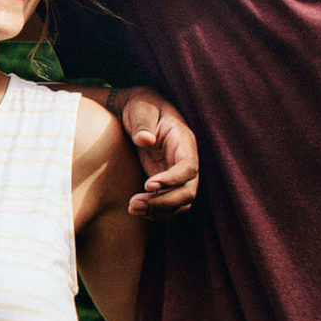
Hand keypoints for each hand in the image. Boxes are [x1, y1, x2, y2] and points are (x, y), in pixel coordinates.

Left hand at [116, 87, 198, 216]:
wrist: (138, 112)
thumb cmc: (141, 107)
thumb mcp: (141, 110)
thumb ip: (143, 123)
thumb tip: (145, 140)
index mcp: (183, 141)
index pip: (188, 167)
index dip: (172, 179)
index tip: (148, 184)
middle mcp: (185, 159)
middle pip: (188, 190)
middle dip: (164, 202)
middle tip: (134, 204)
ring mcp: (177, 172)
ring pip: (181, 201)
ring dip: (160, 211)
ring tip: (132, 208)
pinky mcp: (168, 182)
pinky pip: (172, 204)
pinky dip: (158, 212)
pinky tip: (137, 210)